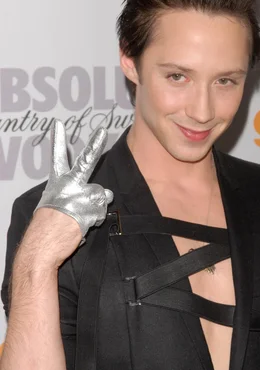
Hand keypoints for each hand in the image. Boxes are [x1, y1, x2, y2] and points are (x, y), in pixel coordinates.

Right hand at [34, 120, 113, 244]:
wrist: (42, 246)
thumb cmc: (47, 228)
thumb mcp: (55, 204)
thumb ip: (77, 194)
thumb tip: (108, 193)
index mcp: (57, 182)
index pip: (56, 158)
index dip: (57, 139)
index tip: (59, 123)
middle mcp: (68, 184)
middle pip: (85, 162)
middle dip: (94, 145)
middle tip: (102, 130)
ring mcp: (79, 194)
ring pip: (102, 196)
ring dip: (97, 208)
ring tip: (79, 218)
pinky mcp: (90, 207)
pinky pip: (102, 213)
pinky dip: (95, 220)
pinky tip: (81, 226)